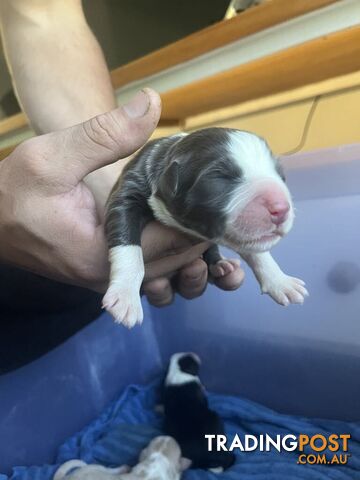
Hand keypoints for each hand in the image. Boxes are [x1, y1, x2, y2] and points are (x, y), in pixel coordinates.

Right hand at [0, 88, 243, 303]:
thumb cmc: (14, 192)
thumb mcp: (52, 156)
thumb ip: (103, 135)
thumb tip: (152, 103)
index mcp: (99, 256)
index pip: (170, 247)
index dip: (201, 223)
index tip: (222, 196)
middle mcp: (109, 275)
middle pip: (175, 263)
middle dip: (204, 236)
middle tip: (226, 201)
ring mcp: (109, 275)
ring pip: (167, 270)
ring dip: (194, 247)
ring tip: (214, 214)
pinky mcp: (108, 268)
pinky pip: (153, 266)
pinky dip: (175, 249)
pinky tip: (189, 226)